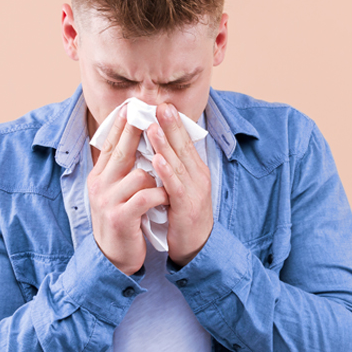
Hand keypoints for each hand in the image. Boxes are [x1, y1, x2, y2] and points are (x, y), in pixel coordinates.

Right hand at [88, 106, 168, 274]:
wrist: (112, 258)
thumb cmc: (121, 221)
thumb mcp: (115, 193)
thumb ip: (122, 171)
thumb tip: (136, 144)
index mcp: (99, 176)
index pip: (110, 144)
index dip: (121, 124)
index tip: (133, 106)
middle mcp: (100, 185)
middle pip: (121, 151)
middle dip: (137, 130)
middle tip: (151, 113)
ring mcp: (108, 201)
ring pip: (139, 175)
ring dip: (159, 177)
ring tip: (168, 183)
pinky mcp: (120, 217)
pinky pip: (146, 197)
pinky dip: (160, 195)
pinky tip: (167, 199)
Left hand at [147, 103, 212, 266]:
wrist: (197, 247)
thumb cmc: (184, 215)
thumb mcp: (179, 186)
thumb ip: (172, 167)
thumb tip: (157, 147)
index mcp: (195, 170)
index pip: (185, 142)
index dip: (174, 123)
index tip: (163, 104)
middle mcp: (198, 177)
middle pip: (184, 146)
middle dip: (172, 125)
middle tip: (160, 105)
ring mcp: (194, 191)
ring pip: (178, 163)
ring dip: (165, 143)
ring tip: (153, 126)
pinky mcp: (187, 207)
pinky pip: (175, 187)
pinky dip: (166, 172)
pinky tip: (157, 160)